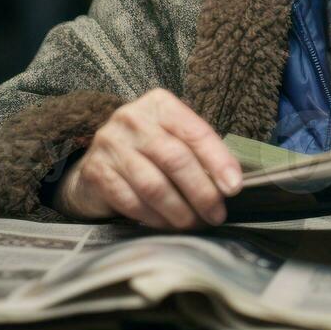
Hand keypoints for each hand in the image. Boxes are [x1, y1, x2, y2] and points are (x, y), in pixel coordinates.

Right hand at [53, 88, 241, 228]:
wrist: (99, 162)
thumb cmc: (149, 151)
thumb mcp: (174, 138)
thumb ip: (199, 153)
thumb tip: (229, 185)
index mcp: (159, 104)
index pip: (195, 132)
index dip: (218, 161)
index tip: (234, 188)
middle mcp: (132, 119)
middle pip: (175, 159)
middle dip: (201, 192)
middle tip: (216, 215)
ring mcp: (110, 145)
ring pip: (154, 185)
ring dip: (180, 211)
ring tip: (195, 224)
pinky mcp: (96, 172)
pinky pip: (132, 202)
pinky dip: (155, 218)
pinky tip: (168, 225)